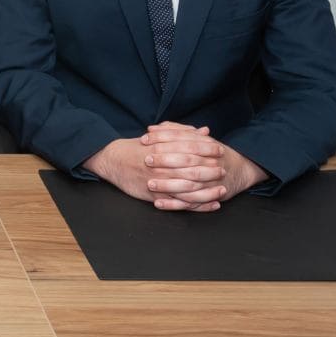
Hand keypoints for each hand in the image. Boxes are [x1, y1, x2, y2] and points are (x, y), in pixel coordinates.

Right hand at [84, 127, 225, 212]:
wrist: (113, 160)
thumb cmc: (137, 148)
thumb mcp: (157, 136)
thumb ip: (181, 132)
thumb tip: (204, 131)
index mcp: (161, 148)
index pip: (188, 147)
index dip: (205, 149)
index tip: (219, 149)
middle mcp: (161, 165)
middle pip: (190, 168)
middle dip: (209, 170)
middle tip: (223, 169)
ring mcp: (159, 182)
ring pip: (188, 188)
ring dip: (207, 190)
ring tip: (222, 189)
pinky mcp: (156, 196)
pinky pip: (180, 203)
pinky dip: (197, 205)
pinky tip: (211, 204)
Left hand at [142, 122, 267, 204]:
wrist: (241, 168)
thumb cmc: (212, 152)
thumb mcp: (197, 138)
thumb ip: (175, 131)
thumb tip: (152, 128)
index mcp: (204, 145)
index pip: (182, 139)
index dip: (163, 137)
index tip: (145, 139)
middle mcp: (208, 162)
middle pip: (185, 160)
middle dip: (164, 160)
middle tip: (146, 160)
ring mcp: (209, 181)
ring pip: (187, 184)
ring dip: (167, 185)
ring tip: (149, 184)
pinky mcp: (209, 197)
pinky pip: (190, 203)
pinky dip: (173, 204)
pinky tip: (158, 203)